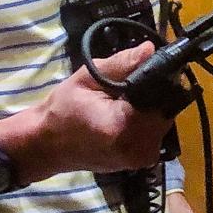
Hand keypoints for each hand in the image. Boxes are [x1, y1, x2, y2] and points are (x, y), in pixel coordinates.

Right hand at [0, 43, 171, 184]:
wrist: (46, 145)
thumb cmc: (62, 111)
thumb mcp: (86, 79)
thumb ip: (121, 64)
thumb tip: (149, 50)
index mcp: (124, 127)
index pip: (162, 96)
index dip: (158, 79)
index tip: (146, 69)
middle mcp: (138, 147)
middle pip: (166, 109)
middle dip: (155, 94)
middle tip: (130, 87)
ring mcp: (141, 159)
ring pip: (163, 121)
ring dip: (150, 108)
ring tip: (126, 101)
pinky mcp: (140, 162)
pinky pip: (155, 133)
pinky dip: (146, 121)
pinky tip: (127, 115)